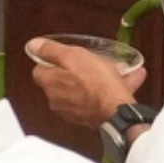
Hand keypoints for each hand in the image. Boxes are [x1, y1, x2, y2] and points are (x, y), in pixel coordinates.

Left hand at [21, 36, 141, 132]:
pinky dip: (111, 90)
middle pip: (64, 80)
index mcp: (49, 83)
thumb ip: (51, 50)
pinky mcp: (91, 117)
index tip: (66, 55)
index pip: (41, 70)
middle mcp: (57, 99)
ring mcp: (74, 111)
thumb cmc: (96, 82)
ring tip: (119, 68)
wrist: (117, 112)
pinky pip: (99, 99)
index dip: (53, 60)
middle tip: (95, 61)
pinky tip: (131, 79)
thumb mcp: (73, 56)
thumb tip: (32, 45)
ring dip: (101, 78)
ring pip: (86, 89)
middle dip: (81, 69)